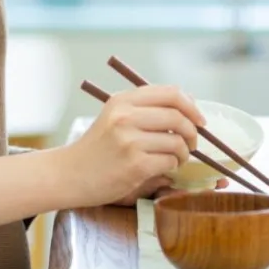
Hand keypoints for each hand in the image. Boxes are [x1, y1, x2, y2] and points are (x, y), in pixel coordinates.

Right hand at [60, 85, 205, 207]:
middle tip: (192, 144)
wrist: (69, 174)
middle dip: (192, 132)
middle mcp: (125, 116)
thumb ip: (145, 110)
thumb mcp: (115, 118)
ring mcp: (129, 141)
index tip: (199, 120)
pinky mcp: (134, 164)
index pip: (170, 93)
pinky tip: (163, 168)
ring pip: (176, 141)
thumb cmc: (96, 149)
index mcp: (123, 101)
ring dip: (183, 153)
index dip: (191, 106)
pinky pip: (169, 161)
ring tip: (176, 159)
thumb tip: (188, 106)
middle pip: (177, 116)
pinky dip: (173, 166)